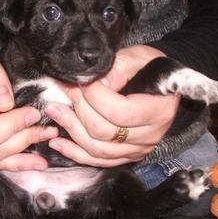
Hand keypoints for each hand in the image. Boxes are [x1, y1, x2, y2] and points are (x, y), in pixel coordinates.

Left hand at [44, 45, 179, 166]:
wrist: (162, 81)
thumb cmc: (150, 67)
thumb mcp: (137, 58)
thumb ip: (116, 69)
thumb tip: (90, 82)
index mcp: (157, 111)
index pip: (118, 111)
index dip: (93, 96)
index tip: (79, 80)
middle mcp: (150, 135)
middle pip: (104, 132)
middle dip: (78, 109)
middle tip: (64, 90)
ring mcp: (138, 148)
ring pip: (97, 149)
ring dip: (71, 130)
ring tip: (55, 112)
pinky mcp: (126, 155)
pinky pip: (97, 160)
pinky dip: (75, 152)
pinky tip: (58, 142)